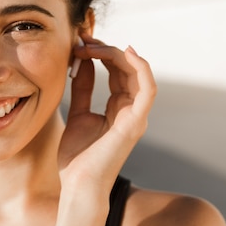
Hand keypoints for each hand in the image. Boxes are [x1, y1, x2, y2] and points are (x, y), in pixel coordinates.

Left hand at [58, 34, 156, 192]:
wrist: (78, 186)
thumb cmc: (77, 157)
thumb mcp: (78, 113)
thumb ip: (84, 88)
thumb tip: (84, 62)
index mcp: (118, 109)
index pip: (117, 72)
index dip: (101, 53)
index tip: (79, 42)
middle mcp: (131, 110)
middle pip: (127, 69)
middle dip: (106, 49)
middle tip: (83, 40)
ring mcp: (136, 117)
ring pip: (137, 74)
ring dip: (116, 54)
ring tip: (93, 45)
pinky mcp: (136, 123)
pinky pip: (148, 91)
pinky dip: (142, 69)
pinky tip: (126, 52)